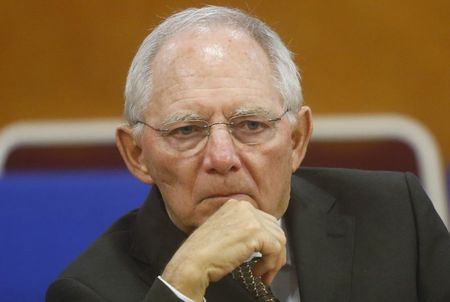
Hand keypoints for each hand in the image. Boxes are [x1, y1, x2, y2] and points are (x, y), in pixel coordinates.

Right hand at [161, 199, 285, 301]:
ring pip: (279, 239)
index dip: (268, 242)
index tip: (264, 257)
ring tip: (262, 273)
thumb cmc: (203, 253)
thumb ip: (242, 229)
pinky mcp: (255, 232)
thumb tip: (262, 241)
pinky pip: (275, 249)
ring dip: (274, 261)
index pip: (264, 221)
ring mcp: (250, 218)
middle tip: (267, 269)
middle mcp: (244, 208)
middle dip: (275, 252)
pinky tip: (257, 271)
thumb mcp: (225, 232)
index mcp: (236, 206)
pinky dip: (271, 264)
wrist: (193, 261)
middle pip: (275, 229)